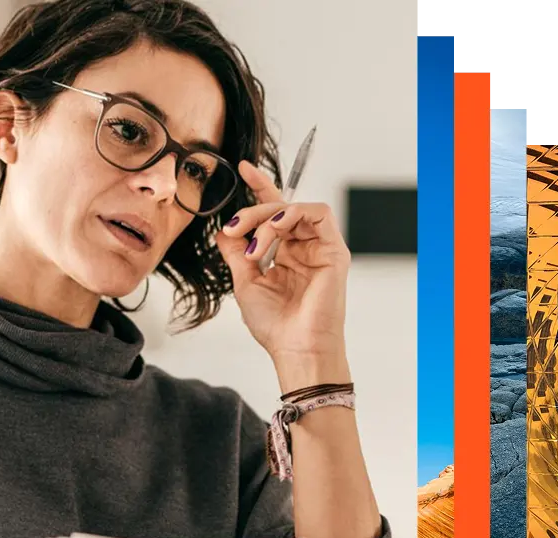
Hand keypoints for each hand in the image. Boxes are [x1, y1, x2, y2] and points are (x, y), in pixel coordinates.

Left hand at [216, 161, 350, 388]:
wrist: (295, 349)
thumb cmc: (275, 325)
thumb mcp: (244, 283)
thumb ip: (236, 253)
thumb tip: (223, 230)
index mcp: (284, 255)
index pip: (272, 214)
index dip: (259, 188)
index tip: (242, 169)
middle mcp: (303, 248)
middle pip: (278, 208)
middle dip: (251, 212)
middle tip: (233, 228)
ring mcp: (319, 248)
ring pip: (294, 208)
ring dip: (267, 218)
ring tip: (252, 244)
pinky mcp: (334, 250)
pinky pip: (317, 213)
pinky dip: (290, 215)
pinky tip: (272, 232)